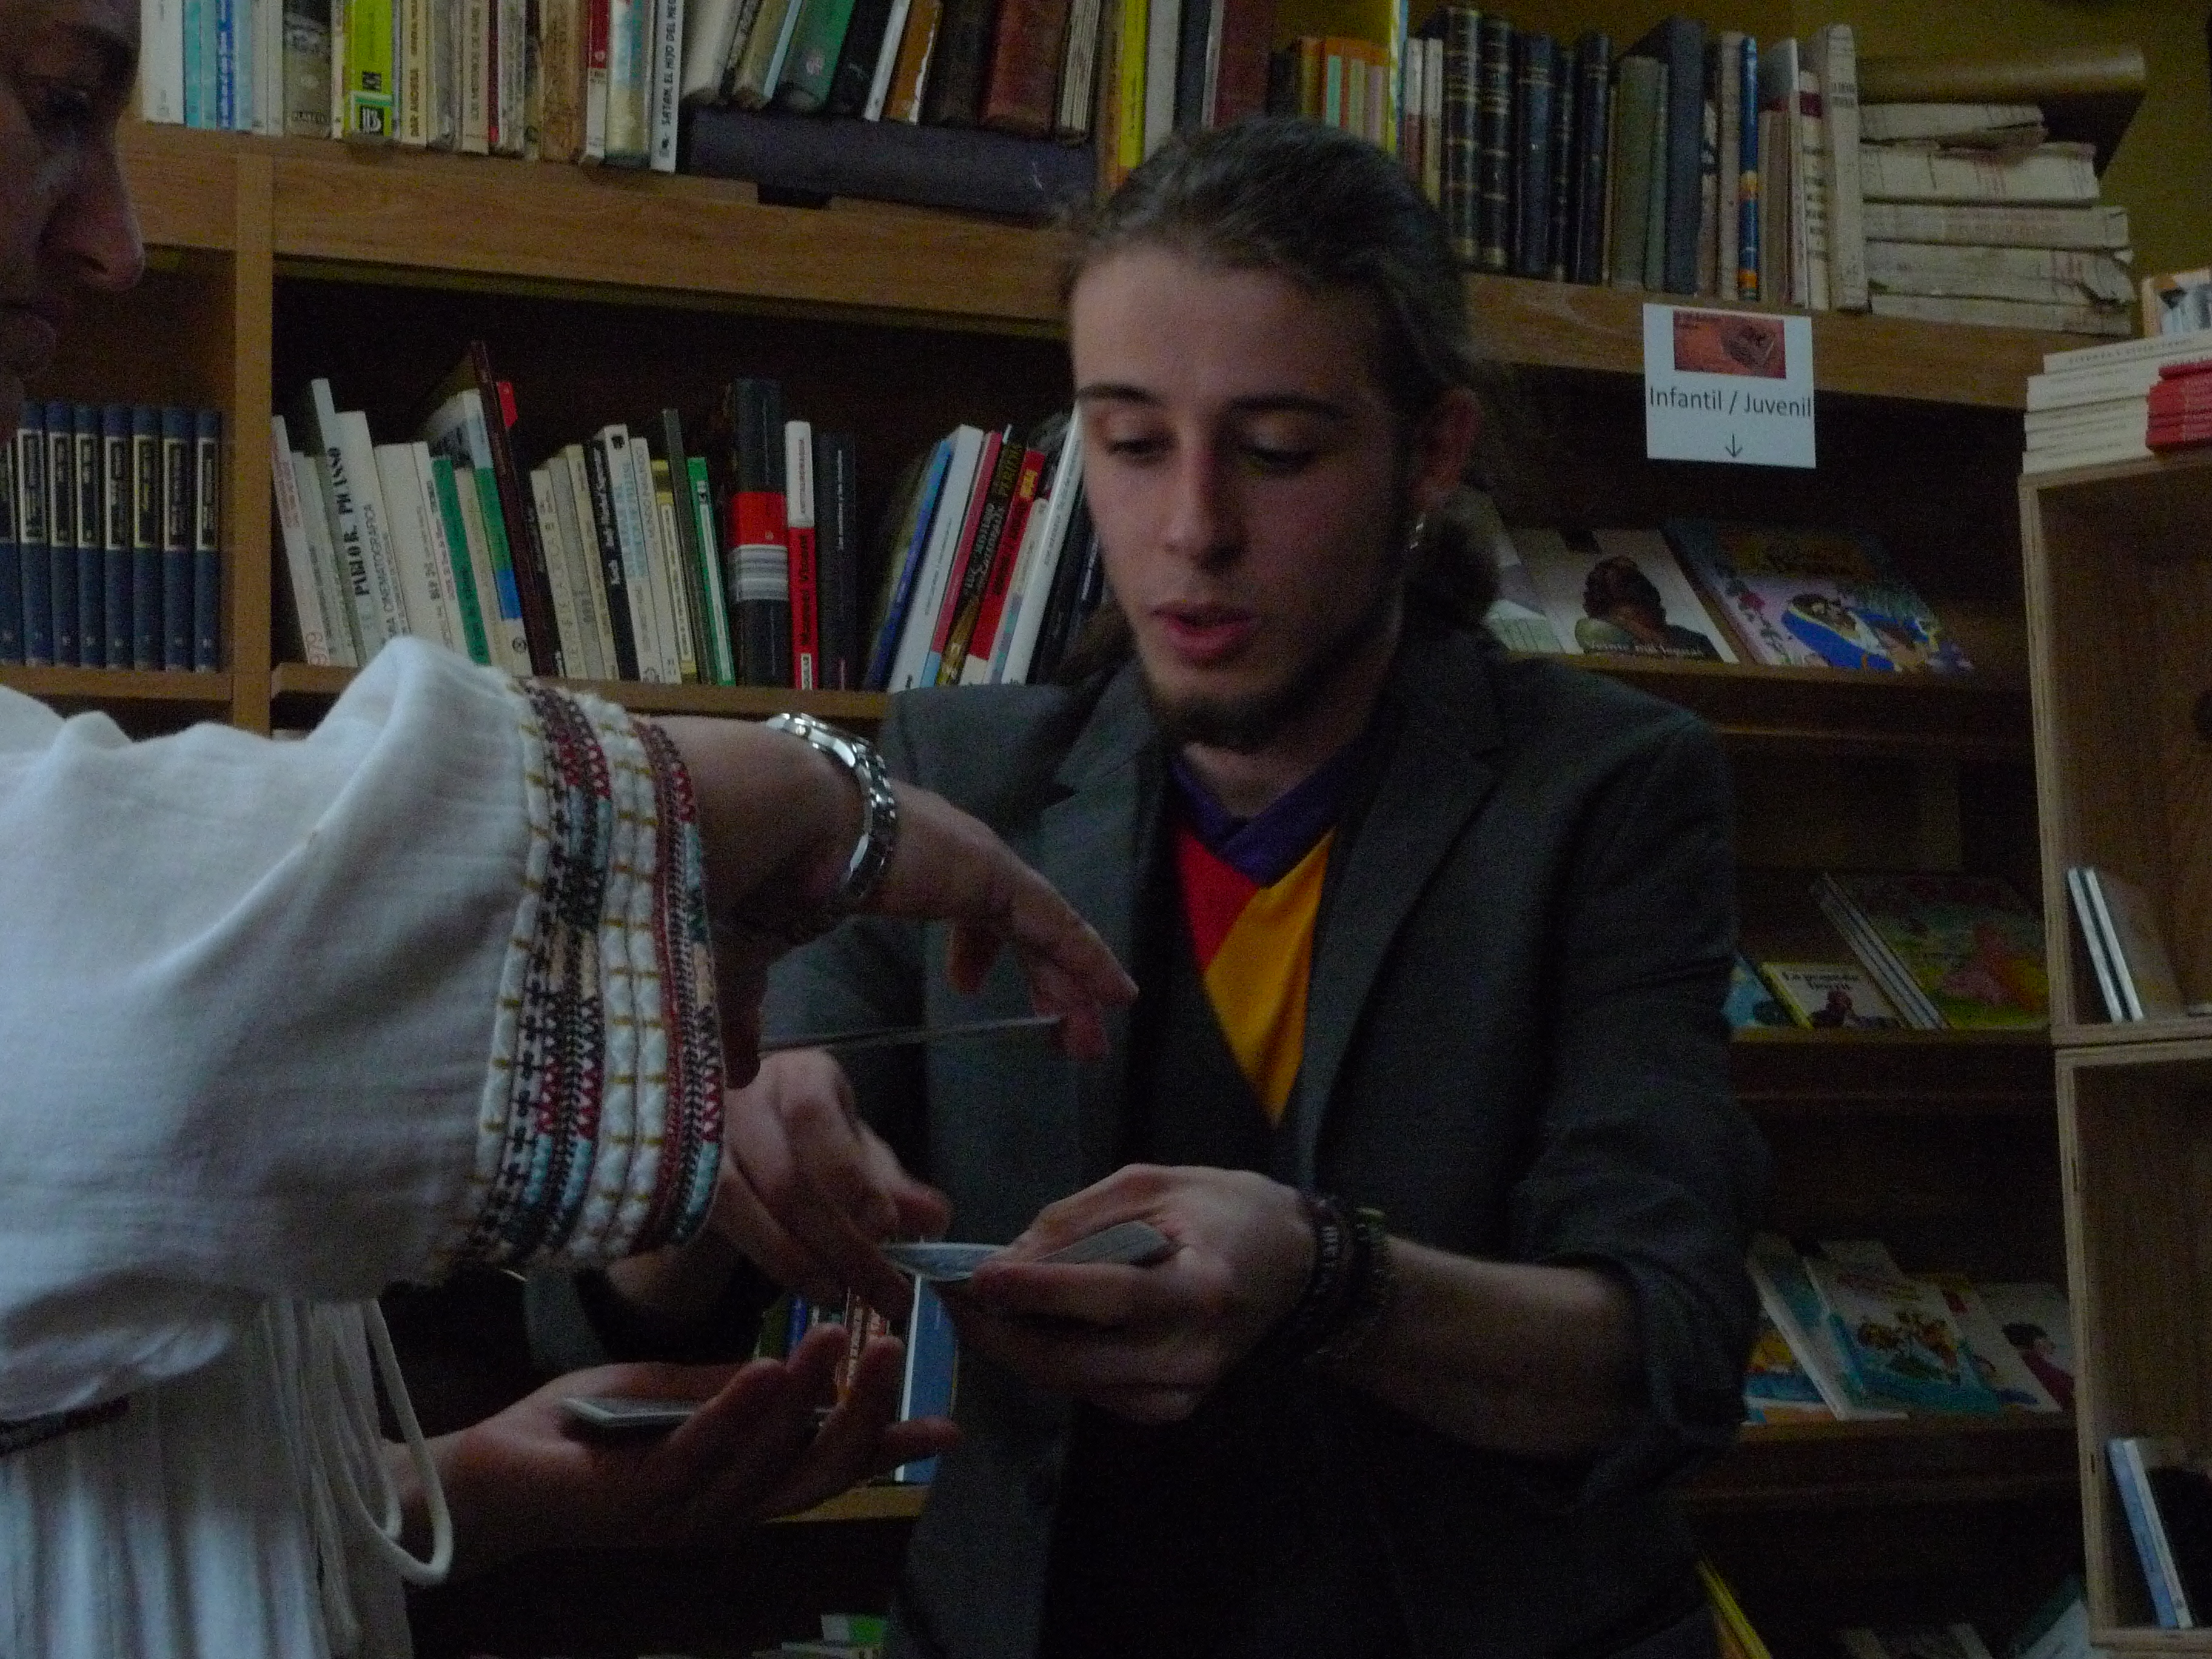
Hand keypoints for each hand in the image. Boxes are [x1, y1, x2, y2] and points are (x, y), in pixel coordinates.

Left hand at [409, 1324, 955, 1576]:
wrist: (481, 1478)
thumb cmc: (574, 1432)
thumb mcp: (668, 1393)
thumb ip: (730, 1387)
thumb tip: (802, 1367)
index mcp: (737, 1486)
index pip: (827, 1467)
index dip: (886, 1447)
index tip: (949, 1426)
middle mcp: (721, 1511)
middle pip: (814, 1472)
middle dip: (861, 1414)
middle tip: (893, 1349)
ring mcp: (680, 1514)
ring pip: (765, 1464)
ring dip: (807, 1400)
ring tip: (838, 1339)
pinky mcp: (633, 1505)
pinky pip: (697, 1455)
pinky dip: (735, 1412)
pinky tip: (763, 1367)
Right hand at [656, 719, 1134, 1080]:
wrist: (765, 825)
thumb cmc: (746, 881)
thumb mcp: (749, 959)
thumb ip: (751, 1013)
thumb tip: (742, 1069)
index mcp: (896, 863)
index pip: (955, 904)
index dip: (972, 948)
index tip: (968, 986)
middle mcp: (943, 852)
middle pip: (1012, 921)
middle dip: (1039, 974)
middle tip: (1062, 1026)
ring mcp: (971, 857)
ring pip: (1041, 925)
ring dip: (1070, 979)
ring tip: (1095, 1031)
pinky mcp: (989, 872)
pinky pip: (1053, 922)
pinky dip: (1086, 956)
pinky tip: (1113, 994)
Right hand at [714, 1049, 948, 1319]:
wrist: (737, 1135)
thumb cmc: (810, 1141)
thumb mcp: (858, 1153)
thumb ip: (892, 1184)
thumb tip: (933, 1218)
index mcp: (801, 1076)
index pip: (814, 1117)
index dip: (847, 1175)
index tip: (884, 1227)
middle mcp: (743, 1096)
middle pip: (783, 1175)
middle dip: (839, 1242)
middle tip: (884, 1291)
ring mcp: (699, 1136)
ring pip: (738, 1204)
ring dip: (793, 1259)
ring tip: (838, 1294)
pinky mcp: (676, 1176)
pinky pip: (708, 1223)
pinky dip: (758, 1256)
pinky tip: (793, 1287)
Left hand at [953, 1165, 1314, 1424]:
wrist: (1293, 1268)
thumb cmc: (1227, 1211)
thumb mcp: (1155, 1185)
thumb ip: (1080, 1219)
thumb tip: (1010, 1258)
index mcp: (1204, 1288)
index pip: (1110, 1296)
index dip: (1040, 1289)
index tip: (978, 1277)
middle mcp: (1193, 1355)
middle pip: (1076, 1359)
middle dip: (1002, 1333)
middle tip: (949, 1300)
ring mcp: (1183, 1392)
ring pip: (1074, 1382)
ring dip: (1017, 1349)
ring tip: (976, 1308)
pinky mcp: (1171, 1408)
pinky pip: (1092, 1390)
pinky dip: (1053, 1361)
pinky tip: (1030, 1328)